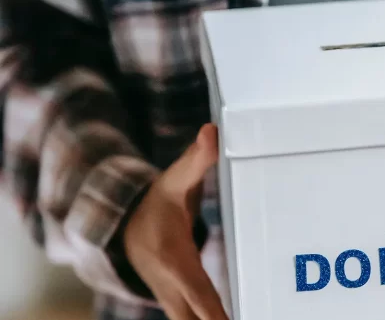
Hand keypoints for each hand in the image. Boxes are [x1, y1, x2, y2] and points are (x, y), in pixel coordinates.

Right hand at [124, 124, 226, 319]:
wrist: (123, 226)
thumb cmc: (155, 204)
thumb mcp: (175, 180)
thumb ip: (196, 159)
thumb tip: (212, 132)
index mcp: (175, 259)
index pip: (198, 291)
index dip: (212, 311)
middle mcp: (173, 286)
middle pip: (197, 319)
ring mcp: (173, 301)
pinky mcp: (178, 306)